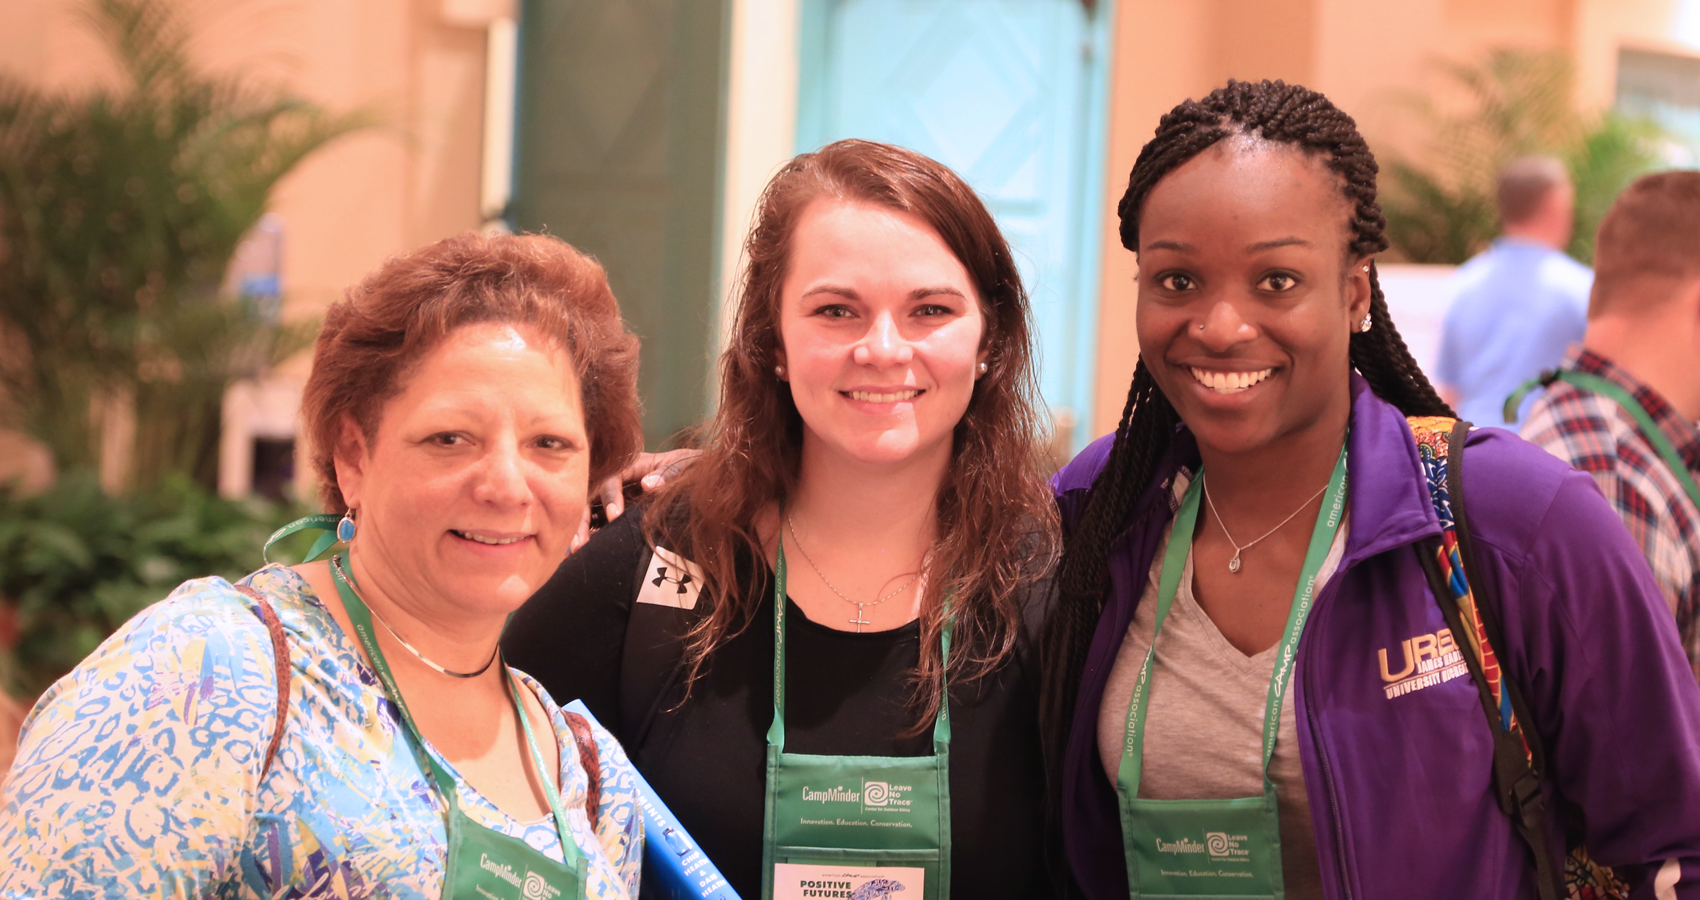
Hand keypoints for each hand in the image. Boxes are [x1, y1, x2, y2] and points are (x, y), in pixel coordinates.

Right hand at [571, 449, 702, 551]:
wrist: (703, 478)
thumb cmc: (692, 466)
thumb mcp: (685, 464)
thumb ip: (668, 473)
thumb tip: (647, 485)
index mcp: (631, 465)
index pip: (612, 479)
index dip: (611, 496)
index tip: (614, 516)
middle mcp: (617, 481)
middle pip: (591, 496)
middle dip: (583, 519)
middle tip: (580, 543)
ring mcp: (615, 498)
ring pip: (589, 512)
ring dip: (581, 531)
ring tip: (575, 553)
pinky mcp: (616, 516)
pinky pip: (598, 525)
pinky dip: (591, 538)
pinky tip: (581, 554)